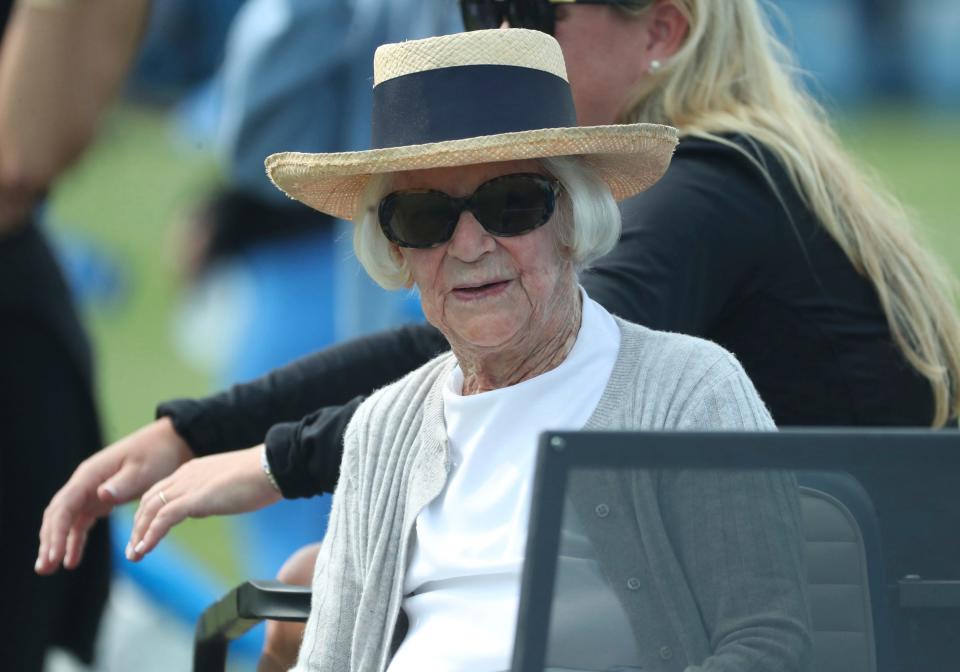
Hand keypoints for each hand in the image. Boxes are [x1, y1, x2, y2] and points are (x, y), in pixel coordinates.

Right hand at [35, 417, 192, 574]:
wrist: (170, 445)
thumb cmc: (157, 455)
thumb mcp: (143, 469)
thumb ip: (122, 483)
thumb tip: (101, 495)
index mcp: (90, 474)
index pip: (65, 506)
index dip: (57, 532)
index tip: (54, 554)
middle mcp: (84, 483)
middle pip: (58, 514)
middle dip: (49, 541)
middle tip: (44, 568)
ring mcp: (90, 492)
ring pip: (65, 520)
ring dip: (56, 543)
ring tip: (50, 569)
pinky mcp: (99, 500)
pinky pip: (80, 523)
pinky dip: (74, 541)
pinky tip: (71, 561)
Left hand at [125, 446, 282, 561]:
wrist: (272, 467)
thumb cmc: (261, 476)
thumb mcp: (228, 485)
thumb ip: (212, 494)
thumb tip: (205, 506)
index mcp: (193, 471)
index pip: (160, 491)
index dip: (148, 513)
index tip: (144, 532)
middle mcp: (185, 476)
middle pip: (148, 501)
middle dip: (138, 526)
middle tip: (133, 548)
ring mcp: (188, 486)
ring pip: (150, 511)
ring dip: (139, 534)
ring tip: (135, 555)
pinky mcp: (194, 499)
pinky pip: (162, 519)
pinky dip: (150, 535)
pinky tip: (145, 549)